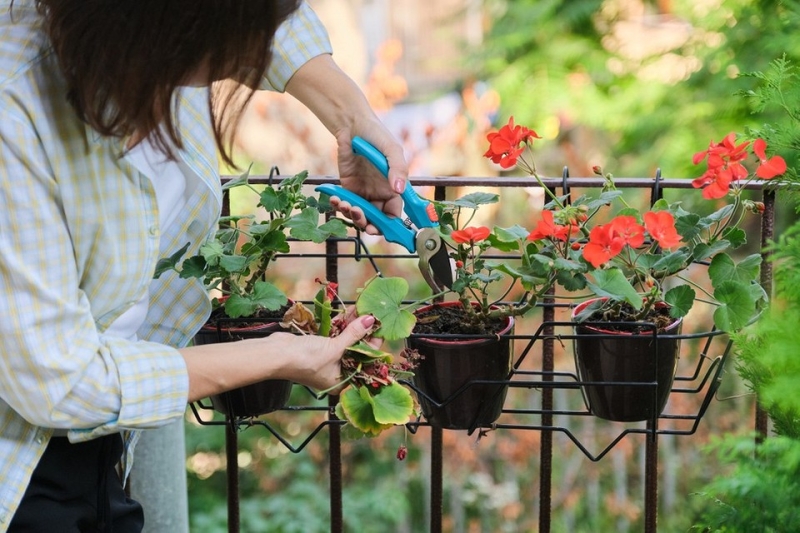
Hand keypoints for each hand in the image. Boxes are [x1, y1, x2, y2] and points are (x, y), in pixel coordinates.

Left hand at [283, 54, 407, 233]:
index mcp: (393, 188)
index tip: (381, 227)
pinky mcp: (347, 189)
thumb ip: (398, 168)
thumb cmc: (376, 134)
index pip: (394, 213)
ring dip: (352, 216)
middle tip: (361, 220)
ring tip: (346, 205)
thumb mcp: (391, 149)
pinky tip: (336, 200)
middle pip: (376, 220)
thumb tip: (399, 189)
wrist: (351, 125)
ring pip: (359, 215)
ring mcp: (363, 193)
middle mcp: (379, 193)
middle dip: (369, 224)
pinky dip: (339, 206)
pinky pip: (344, 204)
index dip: (389, 224)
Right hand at [288, 314, 377, 391]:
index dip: (373, 345)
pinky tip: (350, 312)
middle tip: (374, 315)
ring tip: (363, 309)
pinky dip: (341, 325)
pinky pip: (334, 335)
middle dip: (364, 332)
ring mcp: (326, 359)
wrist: (275, 354)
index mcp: (341, 381)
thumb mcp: (334, 348)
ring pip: (345, 340)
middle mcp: (335, 372)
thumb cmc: (306, 359)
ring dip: (353, 325)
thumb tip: (370, 320)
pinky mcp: (318, 347)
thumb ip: (353, 334)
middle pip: (355, 350)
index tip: (381, 328)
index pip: (364, 362)